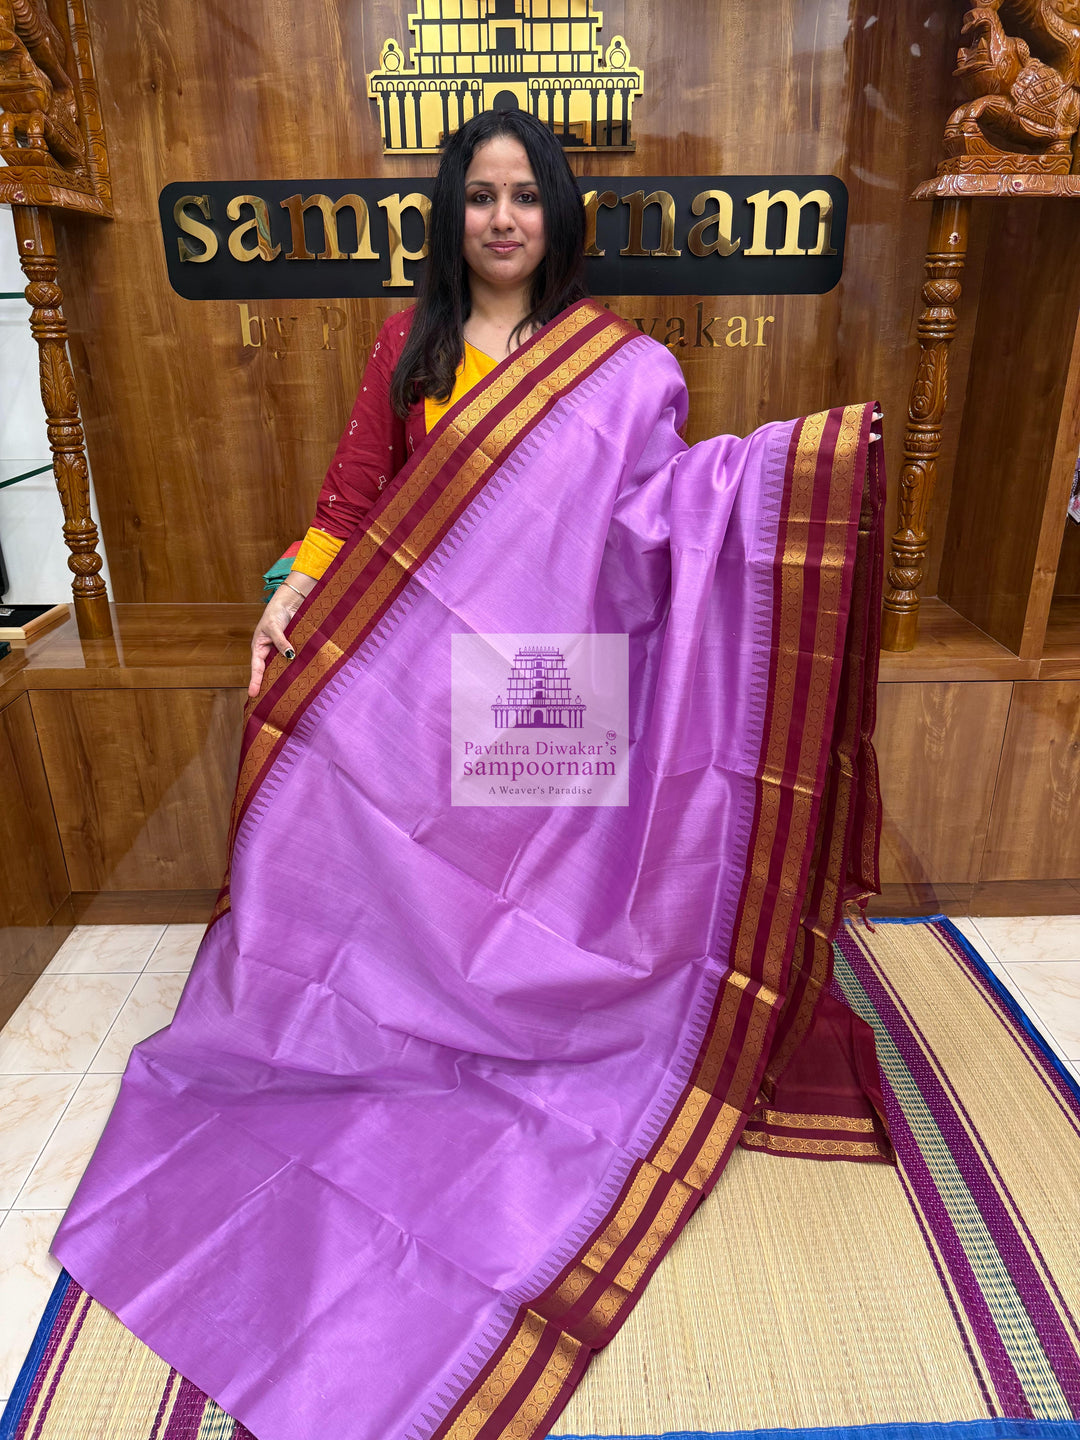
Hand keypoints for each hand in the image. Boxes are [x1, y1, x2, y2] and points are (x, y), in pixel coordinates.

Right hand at [248, 574, 315, 698]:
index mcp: (259, 648)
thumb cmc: (275, 613)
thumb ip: (281, 641)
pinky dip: (296, 669)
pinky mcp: (293, 649)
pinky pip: (294, 661)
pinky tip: (302, 679)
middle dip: (268, 685)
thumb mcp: (274, 627)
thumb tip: (289, 655)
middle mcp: (270, 653)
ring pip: (282, 668)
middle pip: (269, 672)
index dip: (255, 681)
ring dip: (284, 679)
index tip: (252, 694)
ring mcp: (282, 652)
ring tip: (285, 695)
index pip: (256, 668)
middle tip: (269, 702)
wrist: (290, 603)